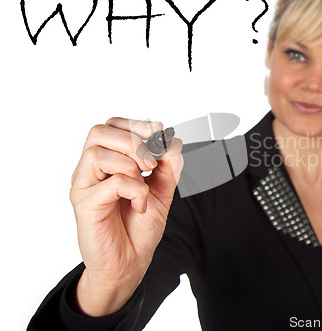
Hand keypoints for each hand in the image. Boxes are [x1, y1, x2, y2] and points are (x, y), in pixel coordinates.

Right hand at [69, 117, 182, 315]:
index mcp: (107, 161)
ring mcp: (84, 187)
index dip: (136, 124)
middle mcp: (90, 170)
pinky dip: (134, 189)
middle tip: (152, 163)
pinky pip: (110, 183)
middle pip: (99, 133)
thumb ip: (169, 164)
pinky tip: (140, 205)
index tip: (159, 133)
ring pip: (98, 153)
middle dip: (133, 141)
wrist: (131, 262)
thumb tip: (171, 140)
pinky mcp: (85, 206)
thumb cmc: (140, 225)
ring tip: (145, 182)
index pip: (111, 126)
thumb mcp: (163, 189)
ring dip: (131, 163)